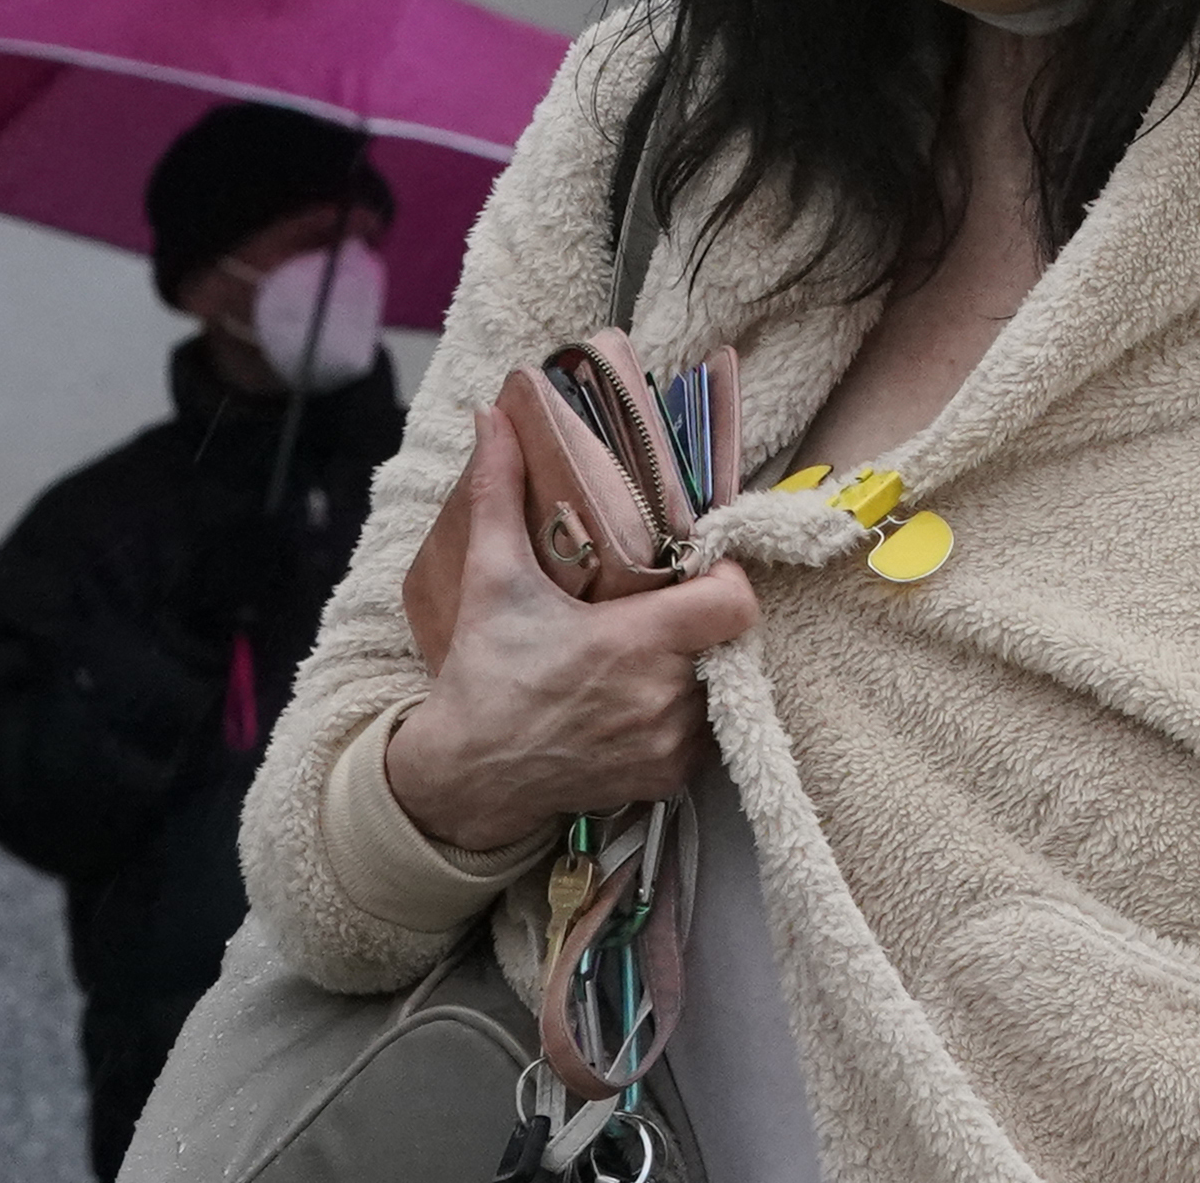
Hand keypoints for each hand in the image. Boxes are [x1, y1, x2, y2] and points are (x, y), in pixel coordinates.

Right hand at [382, 419, 755, 851]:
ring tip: (652, 652)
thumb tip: (493, 419)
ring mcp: (669, 744)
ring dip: (697, 666)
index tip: (694, 568)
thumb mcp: (492, 578)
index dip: (725, 578)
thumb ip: (499, 492)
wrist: (463, 777)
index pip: (736, 603)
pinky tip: (644, 698)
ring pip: (719, 686)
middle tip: (664, 606)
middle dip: (702, 619)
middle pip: (728, 640)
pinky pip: (704, 734)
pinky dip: (684, 714)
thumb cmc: (483, 676)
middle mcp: (665, 697)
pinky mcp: (665, 779)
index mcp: (638, 643)